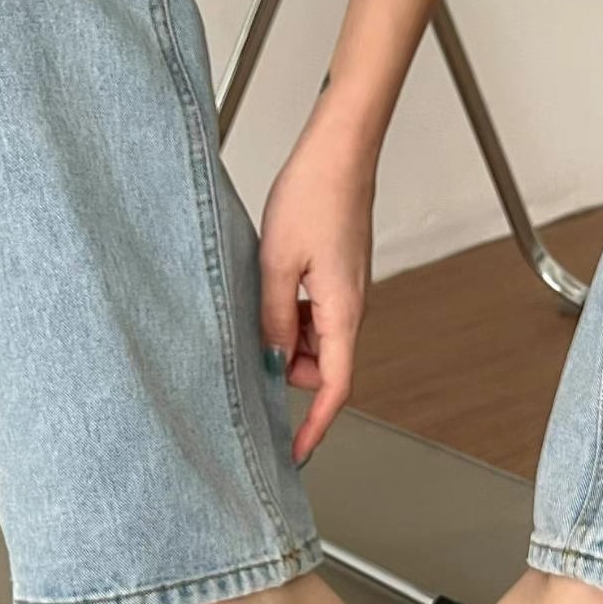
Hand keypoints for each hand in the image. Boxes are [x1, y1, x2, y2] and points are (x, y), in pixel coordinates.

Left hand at [260, 107, 376, 465]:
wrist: (340, 150)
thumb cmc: (315, 194)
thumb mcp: (277, 262)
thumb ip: (273, 317)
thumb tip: (270, 360)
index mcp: (344, 312)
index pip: (335, 388)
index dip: (315, 425)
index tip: (297, 453)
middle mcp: (351, 309)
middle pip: (321, 368)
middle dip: (287, 367)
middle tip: (251, 339)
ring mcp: (345, 294)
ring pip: (314, 341)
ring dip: (285, 335)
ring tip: (259, 295)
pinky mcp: (337, 278)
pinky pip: (314, 315)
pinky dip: (290, 314)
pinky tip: (270, 284)